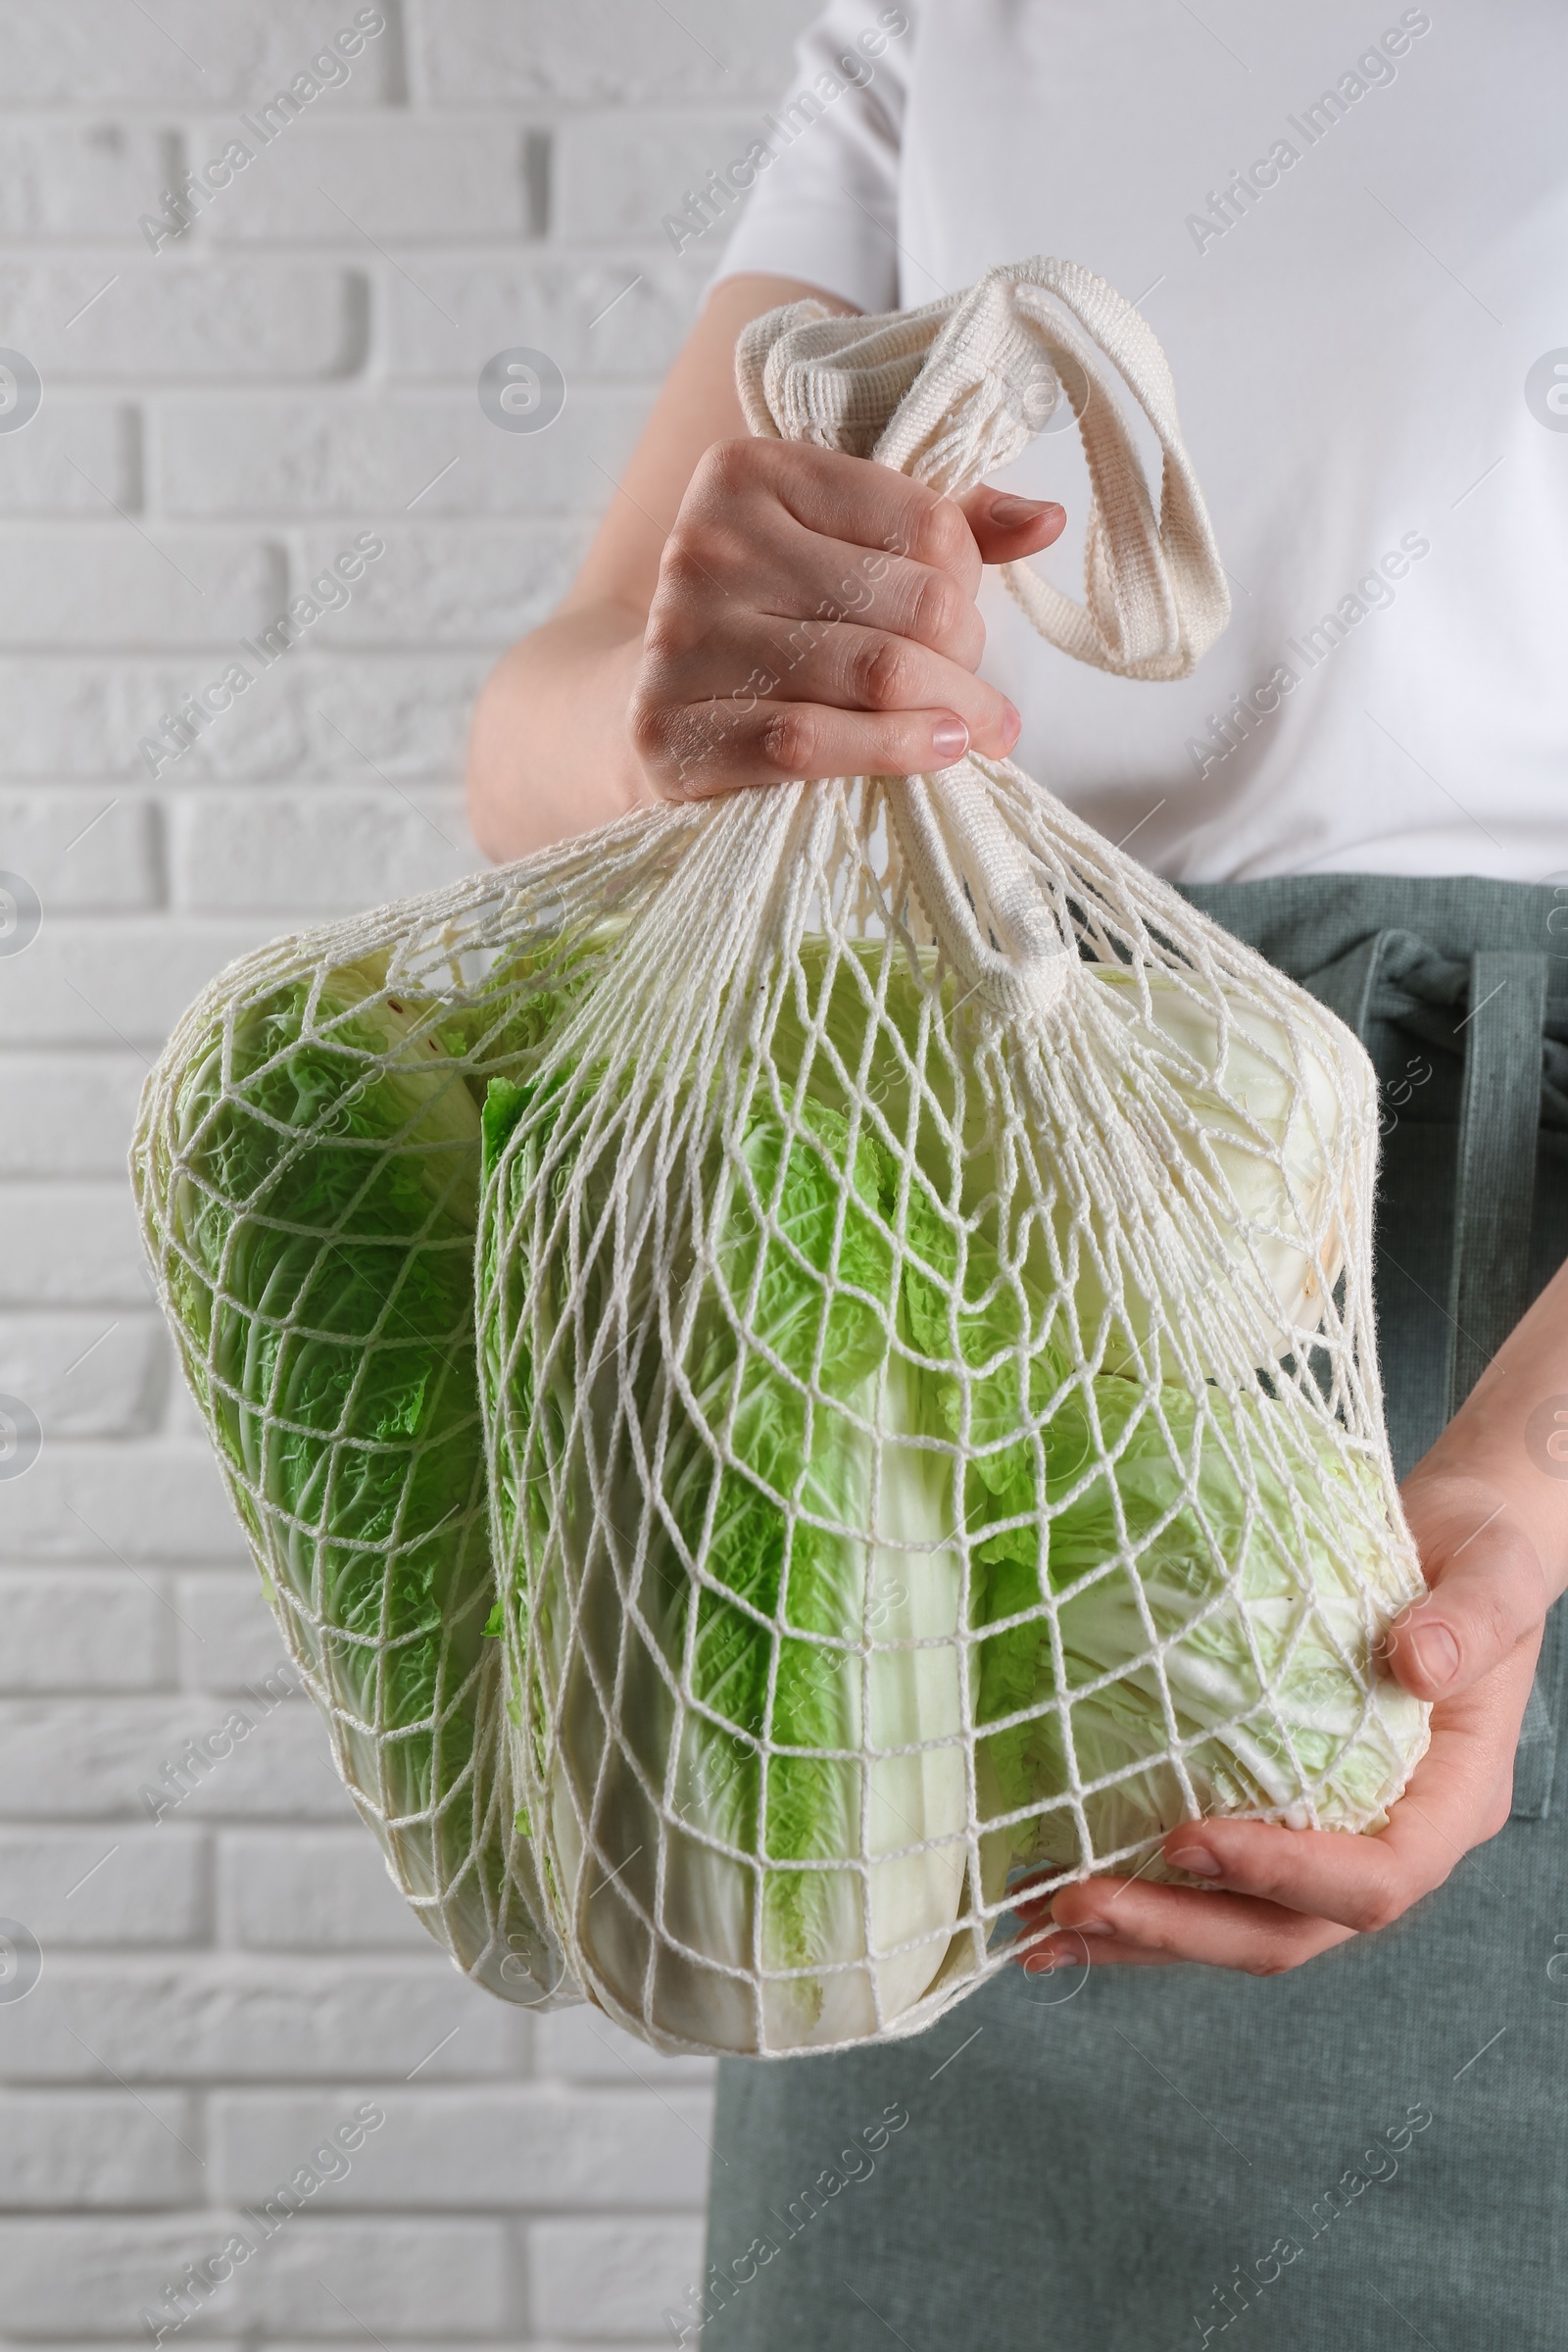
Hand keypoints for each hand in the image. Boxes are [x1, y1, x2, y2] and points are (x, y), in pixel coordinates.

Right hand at [626, 437, 1063, 800]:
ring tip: (972, 731)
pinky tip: (932, 753)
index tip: (961, 620)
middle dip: (964, 658)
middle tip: (972, 692)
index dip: (969, 583)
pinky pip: (807, 744)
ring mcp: (681, 637)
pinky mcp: (667, 730)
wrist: (648, 705)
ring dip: (949, 713)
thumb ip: (944, 527)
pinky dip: (890, 753)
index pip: (926, 523)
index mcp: (751, 471)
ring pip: (874, 674)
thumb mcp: (848, 549)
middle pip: (913, 604)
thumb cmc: (772, 620)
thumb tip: (1045, 521)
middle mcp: (706, 543)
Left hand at [1014, 1465, 1551, 1977]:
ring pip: (1237, 1924)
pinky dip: (1137, 1889)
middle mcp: (1391, 1843)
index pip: (1374, 1880)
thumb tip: (1418, 1662)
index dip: (1281, 1874)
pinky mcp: (1280, 1816)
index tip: (1186, 1837)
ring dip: (1140, 1933)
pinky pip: (1211, 1878)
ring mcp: (1332, 1840)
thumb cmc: (1478, 1562)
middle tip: (1077, 1903)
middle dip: (1180, 1928)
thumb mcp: (1493, 1577)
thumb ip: (1469, 1622)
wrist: (1457, 1549)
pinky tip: (1057, 1888)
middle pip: (1287, 1931)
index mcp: (1450, 1805)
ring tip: (1041, 1927)